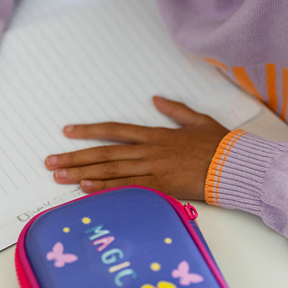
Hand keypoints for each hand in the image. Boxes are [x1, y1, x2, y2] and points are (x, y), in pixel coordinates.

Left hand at [45, 96, 228, 200]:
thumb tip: (156, 99)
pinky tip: (86, 188)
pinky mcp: (160, 187)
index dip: (89, 131)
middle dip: (75, 156)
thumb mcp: (197, 120)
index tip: (67, 132)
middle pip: (104, 153)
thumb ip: (174, 110)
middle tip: (51, 161)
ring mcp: (152, 169)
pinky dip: (105, 188)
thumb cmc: (220, 145)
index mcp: (155, 134)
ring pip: (110, 171)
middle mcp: (148, 150)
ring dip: (82, 173)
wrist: (236, 166)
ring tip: (59, 176)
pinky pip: (127, 188)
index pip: (114, 130)